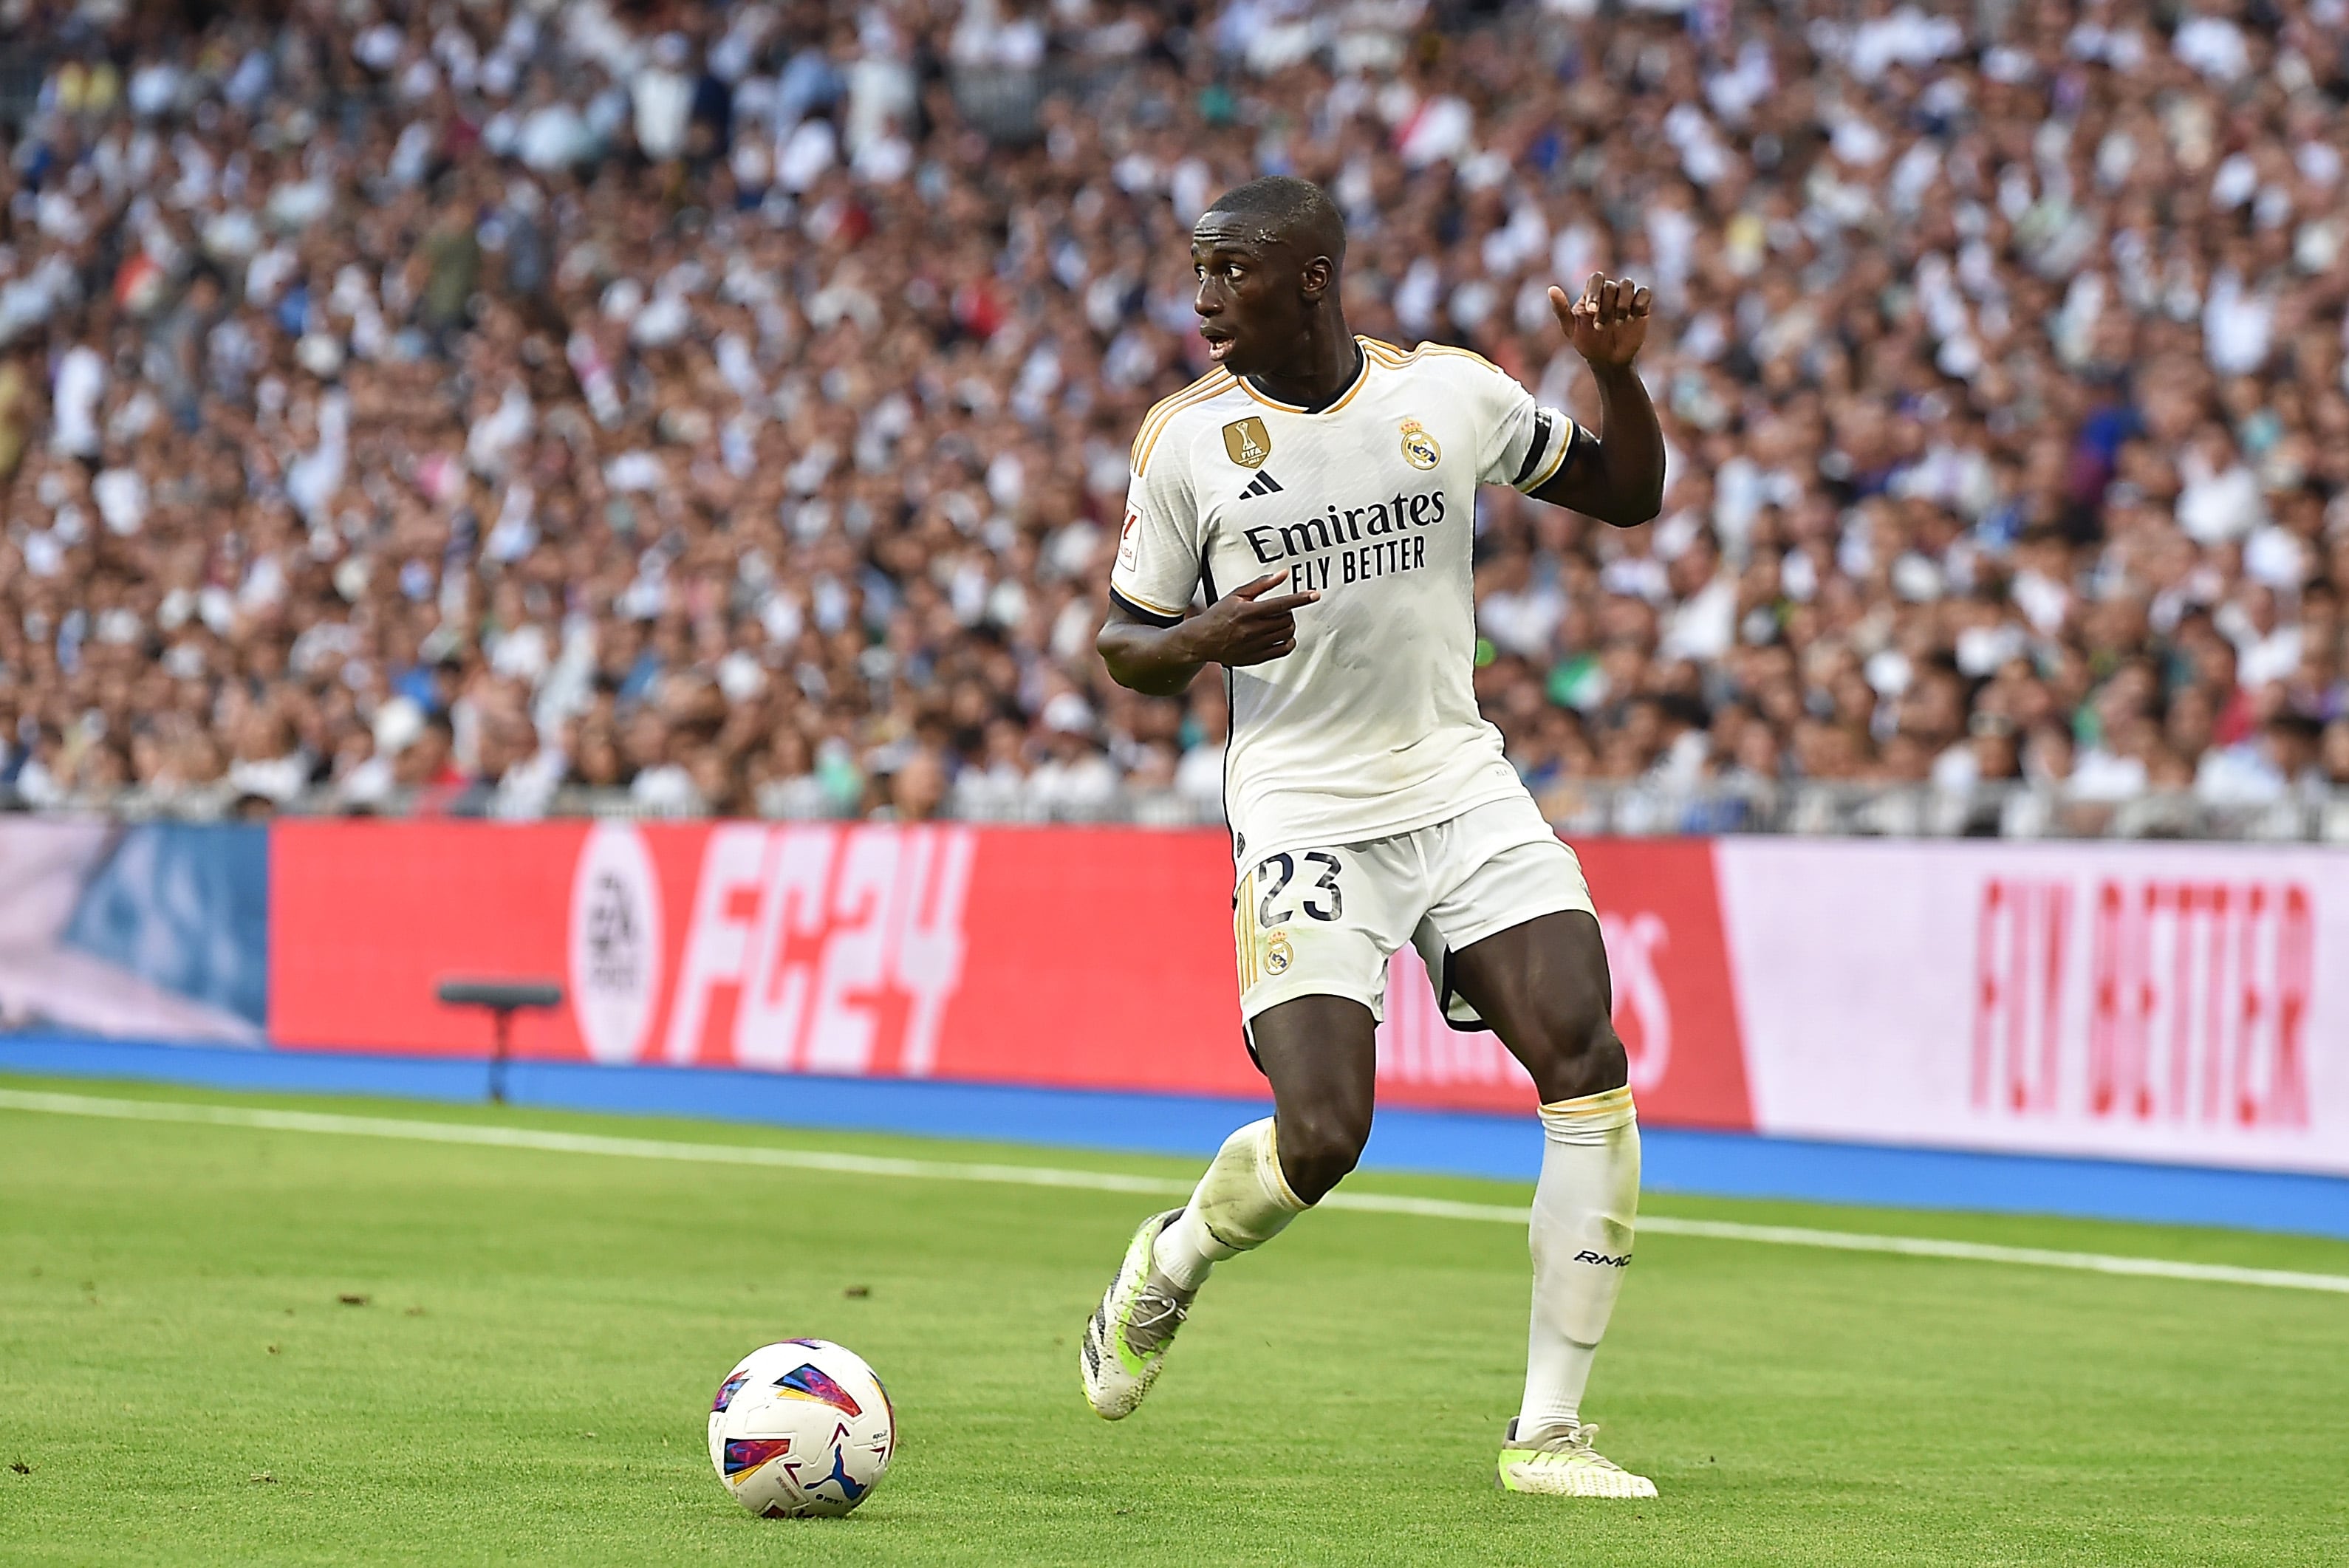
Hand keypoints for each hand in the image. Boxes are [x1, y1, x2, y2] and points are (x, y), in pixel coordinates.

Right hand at [1182, 571, 1316, 665]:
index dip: (1300, 598)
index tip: (1313, 595)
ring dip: (1289, 625)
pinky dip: (1288, 642)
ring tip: (1280, 622)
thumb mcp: (1237, 595)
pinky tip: (1283, 637)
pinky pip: (1282, 650)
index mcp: (1247, 612)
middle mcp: (1252, 630)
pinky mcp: (1256, 657)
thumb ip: (1261, 584)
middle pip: (1286, 619)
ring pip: (1286, 634)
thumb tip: (1281, 575)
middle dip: (1289, 612)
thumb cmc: (1217, 617)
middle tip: (1282, 610)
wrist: (1202, 640)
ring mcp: (1255, 645)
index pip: (1281, 604)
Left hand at [1549, 275, 1651, 369]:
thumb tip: (1551, 288)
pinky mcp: (1641, 307)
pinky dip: (1639, 302)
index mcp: (1592, 294)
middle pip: (1611, 285)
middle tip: (1600, 327)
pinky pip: (1645, 293)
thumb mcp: (1570, 328)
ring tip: (1618, 323)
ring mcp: (1626, 298)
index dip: (1594, 292)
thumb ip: (1561, 308)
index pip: (1596, 278)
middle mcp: (1610, 293)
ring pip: (1628, 284)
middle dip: (1606, 306)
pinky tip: (1632, 317)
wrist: (1607, 361)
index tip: (1592, 311)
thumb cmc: (1587, 343)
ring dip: (1622, 303)